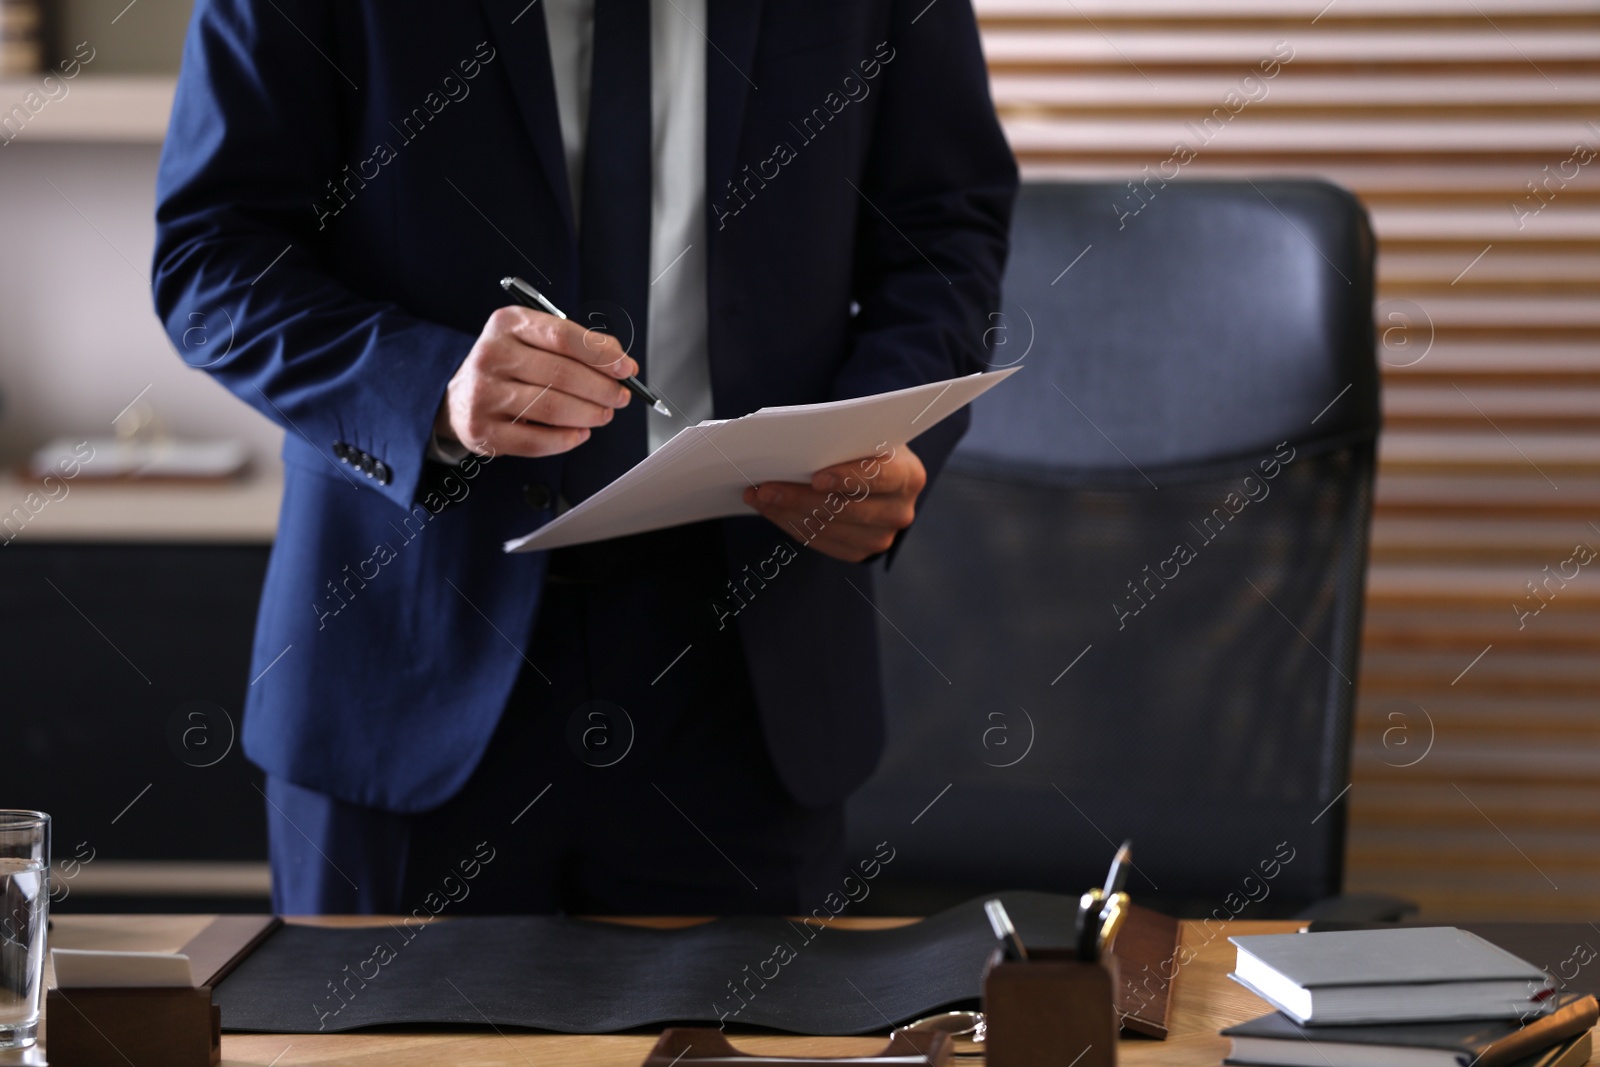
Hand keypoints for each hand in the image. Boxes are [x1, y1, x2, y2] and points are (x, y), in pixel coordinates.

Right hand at [435, 306, 634, 456]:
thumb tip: (621, 361)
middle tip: (621, 397)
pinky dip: (566, 439)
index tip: (626, 368)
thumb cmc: (509, 366)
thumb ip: (578, 345)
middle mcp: (491, 355)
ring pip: (552, 407)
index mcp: (508, 324)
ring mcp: (483, 394)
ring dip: (589, 414)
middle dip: (601, 388)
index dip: (600, 354)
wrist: (459, 397)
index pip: (562, 335)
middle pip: (562, 374)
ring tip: (604, 414)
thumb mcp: (534, 340)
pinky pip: (535, 440)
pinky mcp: (482, 430)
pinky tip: (580, 433)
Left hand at [742, 444, 926, 562]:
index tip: (816, 477)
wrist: (882, 477)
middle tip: (764, 487)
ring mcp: (882, 537)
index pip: (879, 477)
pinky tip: (771, 510)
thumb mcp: (866, 436)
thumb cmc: (867, 448)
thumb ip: (844, 440)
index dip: (848, 478)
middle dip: (799, 497)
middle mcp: (900, 511)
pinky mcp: (861, 552)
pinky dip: (791, 524)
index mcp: (908, 476)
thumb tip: (794, 443)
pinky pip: (819, 542)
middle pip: (845, 508)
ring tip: (759, 496)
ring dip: (787, 512)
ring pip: (827, 528)